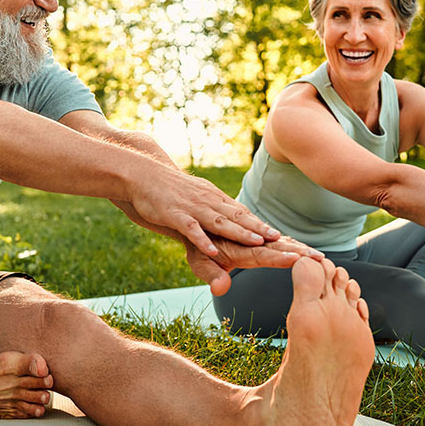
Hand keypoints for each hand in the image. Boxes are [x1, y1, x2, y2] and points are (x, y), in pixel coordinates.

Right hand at [128, 168, 281, 256]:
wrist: (144, 173)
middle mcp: (208, 202)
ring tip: (258, 242)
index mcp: (214, 199)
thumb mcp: (198, 196)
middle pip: (237, 217)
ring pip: (219, 221)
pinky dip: (202, 240)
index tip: (279, 234)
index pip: (242, 213)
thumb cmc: (172, 189)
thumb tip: (233, 219)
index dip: (260, 224)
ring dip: (239, 232)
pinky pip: (190, 228)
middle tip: (279, 238)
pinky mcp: (174, 214)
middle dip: (259, 228)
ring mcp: (192, 208)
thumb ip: (215, 209)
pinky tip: (212, 252)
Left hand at [185, 234, 323, 295]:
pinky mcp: (258, 234)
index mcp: (239, 249)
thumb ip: (211, 276)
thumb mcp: (199, 263)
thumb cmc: (198, 248)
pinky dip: (293, 244)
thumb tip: (221, 289)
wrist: (196, 222)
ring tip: (319, 256)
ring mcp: (256, 236)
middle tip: (320, 259)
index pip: (263, 254)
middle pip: (278, 247)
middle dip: (299, 253)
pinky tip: (306, 251)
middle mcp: (250, 240)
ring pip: (282, 242)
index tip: (299, 259)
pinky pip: (278, 239)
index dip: (281, 257)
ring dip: (300, 248)